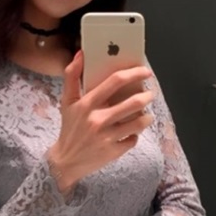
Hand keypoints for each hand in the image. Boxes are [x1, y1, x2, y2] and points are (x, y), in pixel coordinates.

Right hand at [48, 50, 154, 189]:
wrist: (65, 161)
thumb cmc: (70, 127)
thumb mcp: (67, 101)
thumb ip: (72, 76)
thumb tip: (81, 54)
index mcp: (87, 104)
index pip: (114, 82)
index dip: (134, 73)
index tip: (145, 71)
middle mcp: (97, 120)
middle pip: (133, 102)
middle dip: (147, 95)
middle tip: (150, 93)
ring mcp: (106, 137)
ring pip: (138, 122)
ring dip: (147, 116)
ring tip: (147, 113)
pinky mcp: (113, 152)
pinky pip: (133, 139)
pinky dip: (136, 134)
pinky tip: (133, 131)